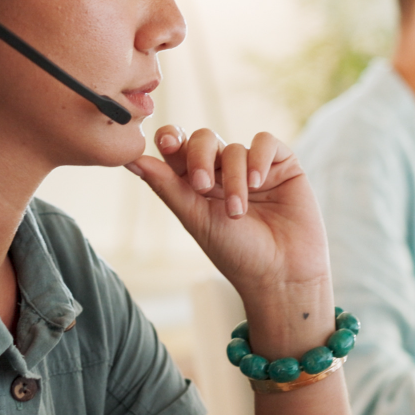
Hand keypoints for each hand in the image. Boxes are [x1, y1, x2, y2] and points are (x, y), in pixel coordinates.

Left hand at [126, 126, 330, 348]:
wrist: (282, 275)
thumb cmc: (236, 255)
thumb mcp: (196, 219)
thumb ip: (167, 187)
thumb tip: (131, 160)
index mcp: (197, 184)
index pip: (178, 148)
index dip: (171, 138)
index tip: (167, 144)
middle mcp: (224, 172)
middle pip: (203, 139)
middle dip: (200, 157)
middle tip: (202, 186)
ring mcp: (254, 167)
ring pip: (234, 148)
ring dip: (233, 178)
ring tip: (237, 211)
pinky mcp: (283, 166)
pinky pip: (265, 142)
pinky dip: (258, 157)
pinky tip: (258, 182)